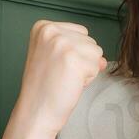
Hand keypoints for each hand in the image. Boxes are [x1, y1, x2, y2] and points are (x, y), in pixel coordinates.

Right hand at [10, 20, 106, 138]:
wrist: (35, 112)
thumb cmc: (43, 88)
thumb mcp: (55, 59)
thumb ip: (78, 50)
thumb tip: (102, 60)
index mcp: (43, 27)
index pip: (80, 32)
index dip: (74, 53)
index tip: (55, 65)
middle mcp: (51, 31)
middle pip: (89, 41)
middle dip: (81, 61)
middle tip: (60, 74)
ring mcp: (62, 43)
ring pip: (96, 53)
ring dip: (86, 70)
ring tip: (65, 79)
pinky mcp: (74, 58)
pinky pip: (97, 66)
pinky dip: (88, 79)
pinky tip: (70, 84)